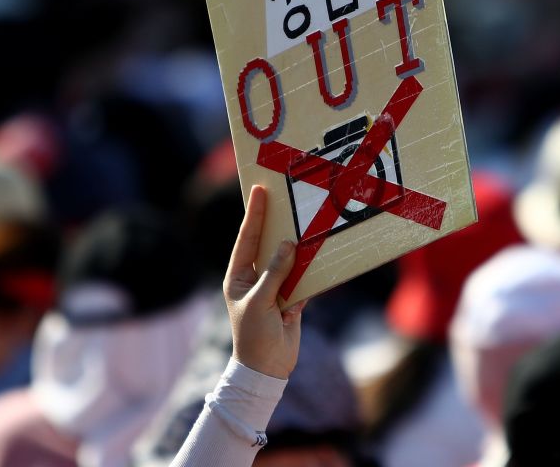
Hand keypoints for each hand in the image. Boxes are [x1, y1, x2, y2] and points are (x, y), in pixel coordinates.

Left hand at [224, 185, 304, 379]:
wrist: (267, 369)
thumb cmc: (254, 335)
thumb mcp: (260, 301)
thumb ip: (274, 272)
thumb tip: (289, 244)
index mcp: (238, 276)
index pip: (246, 238)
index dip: (254, 214)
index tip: (259, 191)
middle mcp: (255, 278)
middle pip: (267, 243)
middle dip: (276, 222)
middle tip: (284, 195)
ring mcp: (275, 287)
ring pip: (289, 258)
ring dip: (298, 243)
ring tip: (308, 218)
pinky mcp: (293, 298)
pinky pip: (304, 276)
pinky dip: (313, 266)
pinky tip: (322, 250)